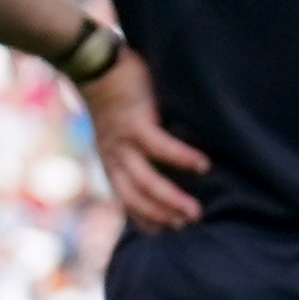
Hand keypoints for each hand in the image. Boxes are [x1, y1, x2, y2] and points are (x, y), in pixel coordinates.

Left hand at [80, 48, 211, 230]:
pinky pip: (160, 147)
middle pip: (136, 198)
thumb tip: (171, 168)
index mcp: (113, 163)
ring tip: (196, 211)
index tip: (170, 234)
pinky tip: (203, 166)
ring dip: (171, 199)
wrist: (94, 65)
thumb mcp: (123, 132)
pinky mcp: (135, 122)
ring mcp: (123, 142)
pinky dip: (181, 158)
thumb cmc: (119, 98)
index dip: (147, 220)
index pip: (127, 202)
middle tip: (190, 227)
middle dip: (163, 217)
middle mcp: (115, 158)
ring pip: (146, 180)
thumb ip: (140, 151)